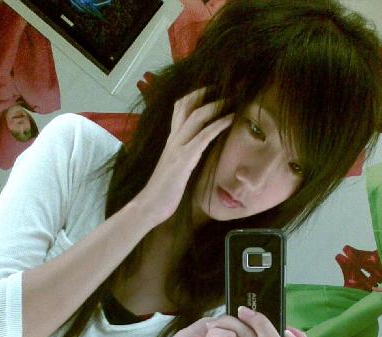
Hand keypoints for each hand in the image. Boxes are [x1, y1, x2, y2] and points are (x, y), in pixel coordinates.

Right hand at [137, 87, 233, 224]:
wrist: (149, 205)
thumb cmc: (162, 191)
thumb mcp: (174, 168)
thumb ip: (182, 157)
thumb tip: (194, 153)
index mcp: (170, 141)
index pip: (179, 109)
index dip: (194, 96)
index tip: (211, 89)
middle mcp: (173, 139)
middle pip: (187, 105)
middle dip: (206, 92)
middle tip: (225, 85)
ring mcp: (178, 148)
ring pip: (196, 117)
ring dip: (216, 105)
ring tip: (232, 98)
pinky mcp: (184, 159)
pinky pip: (204, 136)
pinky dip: (218, 125)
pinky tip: (231, 119)